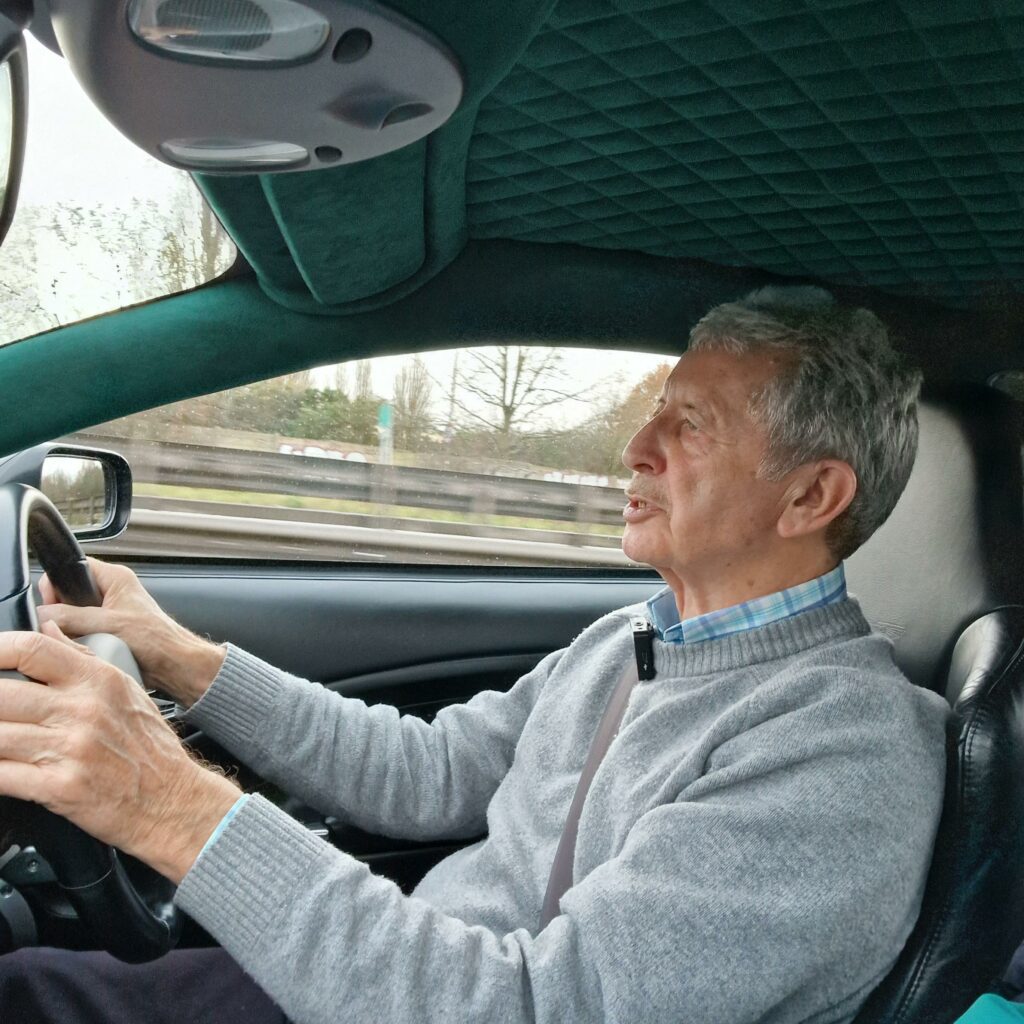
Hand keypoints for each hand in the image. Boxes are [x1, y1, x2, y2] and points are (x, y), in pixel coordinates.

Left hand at [0, 624, 240, 882]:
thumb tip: (47, 631)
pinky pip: (1, 776)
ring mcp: (70, 749)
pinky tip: (2, 766)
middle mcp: (83, 710)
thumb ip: (82, 658)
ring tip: (2, 738)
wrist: (171, 799)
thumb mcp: (125, 688)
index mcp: (99, 680)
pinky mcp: (58, 788)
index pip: (32, 649)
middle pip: (1, 693)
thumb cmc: (150, 746)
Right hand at [37, 557, 224, 706]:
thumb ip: (71, 616)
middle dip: (60, 611)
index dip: (56, 584)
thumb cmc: (157, 639)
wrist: (175, 664)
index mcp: (115, 578)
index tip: (50, 603)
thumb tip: (41, 614)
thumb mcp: (108, 623)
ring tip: (77, 640)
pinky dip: (77, 641)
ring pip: (72, 616)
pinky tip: (83, 649)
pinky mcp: (108, 631)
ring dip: (69, 629)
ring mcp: (109, 612)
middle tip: (61, 626)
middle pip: (68, 594)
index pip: (73, 568)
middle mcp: (111, 591)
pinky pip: (81, 633)